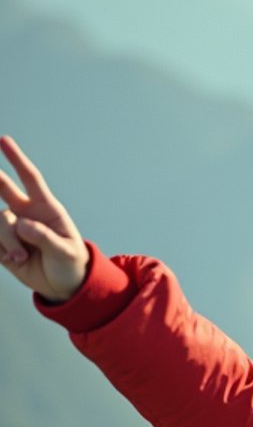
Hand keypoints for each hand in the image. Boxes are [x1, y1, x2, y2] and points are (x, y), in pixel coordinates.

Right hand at [0, 137, 89, 300]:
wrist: (64, 286)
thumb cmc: (71, 263)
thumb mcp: (65, 252)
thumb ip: (45, 237)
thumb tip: (22, 224)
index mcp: (46, 209)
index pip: (30, 179)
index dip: (17, 160)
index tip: (4, 141)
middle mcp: (26, 214)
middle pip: (4, 189)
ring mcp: (13, 228)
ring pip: (0, 221)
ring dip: (7, 240)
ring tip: (21, 257)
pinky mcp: (3, 245)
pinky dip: (1, 250)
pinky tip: (13, 260)